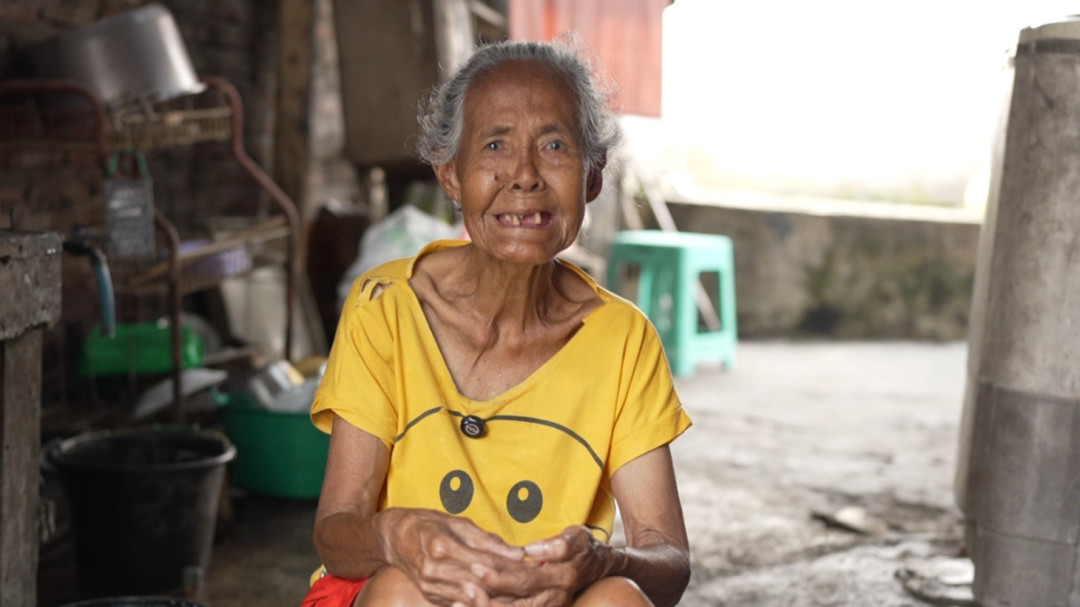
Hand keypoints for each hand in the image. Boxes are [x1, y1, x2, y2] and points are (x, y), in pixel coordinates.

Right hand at [378, 508, 525, 605]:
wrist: (395, 538)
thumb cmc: (428, 524)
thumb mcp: (457, 523)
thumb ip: (487, 540)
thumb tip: (517, 553)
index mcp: (441, 545)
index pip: (485, 561)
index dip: (509, 565)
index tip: (530, 566)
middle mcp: (434, 569)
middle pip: (480, 582)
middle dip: (507, 583)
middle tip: (530, 582)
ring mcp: (430, 585)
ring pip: (472, 596)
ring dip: (497, 595)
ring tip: (517, 591)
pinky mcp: (430, 595)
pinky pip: (460, 602)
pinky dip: (479, 601)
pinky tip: (495, 597)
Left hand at [468, 526, 615, 605]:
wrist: (599, 568)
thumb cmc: (584, 548)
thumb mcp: (577, 538)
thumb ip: (558, 545)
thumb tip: (532, 551)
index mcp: (561, 579)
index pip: (525, 581)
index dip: (499, 576)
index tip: (476, 566)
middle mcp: (553, 600)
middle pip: (514, 606)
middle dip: (484, 600)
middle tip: (462, 589)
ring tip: (457, 604)